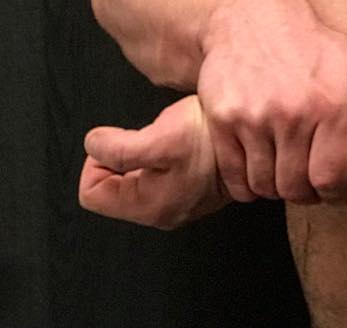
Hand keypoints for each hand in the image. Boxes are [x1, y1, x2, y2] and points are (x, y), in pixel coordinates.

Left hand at [80, 94, 227, 228]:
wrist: (255, 136)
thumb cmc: (212, 139)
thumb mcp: (160, 138)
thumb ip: (118, 148)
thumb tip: (92, 145)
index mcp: (148, 206)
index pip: (91, 192)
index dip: (99, 160)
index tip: (122, 141)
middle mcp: (161, 211)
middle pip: (113, 185)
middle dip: (124, 155)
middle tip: (150, 137)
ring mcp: (178, 200)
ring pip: (137, 177)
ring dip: (145, 152)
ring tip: (170, 136)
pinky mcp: (191, 187)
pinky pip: (160, 172)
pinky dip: (163, 154)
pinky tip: (181, 141)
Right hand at [197, 0, 346, 204]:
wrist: (251, 20)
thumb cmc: (319, 44)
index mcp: (334, 103)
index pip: (332, 181)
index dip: (335, 189)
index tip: (335, 178)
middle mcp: (293, 112)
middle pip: (297, 189)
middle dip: (306, 189)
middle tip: (310, 172)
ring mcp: (254, 117)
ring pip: (265, 186)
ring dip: (276, 184)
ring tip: (287, 162)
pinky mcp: (221, 121)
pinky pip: (235, 177)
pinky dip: (247, 180)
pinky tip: (262, 158)